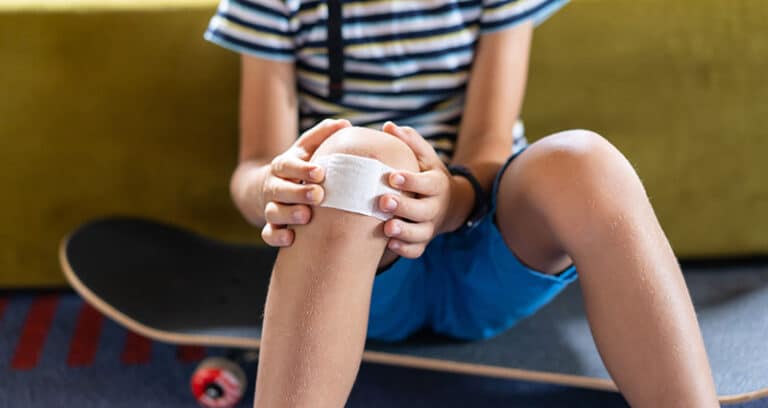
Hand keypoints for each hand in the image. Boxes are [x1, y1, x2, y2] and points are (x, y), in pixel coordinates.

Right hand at [261, 118, 350, 246]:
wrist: (270, 187)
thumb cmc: (298, 167)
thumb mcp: (307, 149)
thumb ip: (322, 136)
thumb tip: (345, 124)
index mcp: (283, 165)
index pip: (288, 165)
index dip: (302, 169)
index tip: (320, 172)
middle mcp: (273, 186)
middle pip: (279, 189)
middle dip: (298, 192)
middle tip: (318, 195)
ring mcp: (271, 207)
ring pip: (273, 212)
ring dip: (288, 215)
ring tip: (306, 217)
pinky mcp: (271, 226)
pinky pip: (268, 234)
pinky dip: (277, 237)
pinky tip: (291, 239)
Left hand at [378, 122, 453, 257]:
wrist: (448, 204)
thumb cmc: (427, 175)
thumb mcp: (424, 157)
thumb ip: (409, 142)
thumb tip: (388, 126)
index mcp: (436, 184)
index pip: (427, 183)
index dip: (411, 181)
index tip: (392, 177)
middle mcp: (435, 207)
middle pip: (423, 210)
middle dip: (404, 207)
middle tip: (383, 201)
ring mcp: (430, 226)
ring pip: (420, 233)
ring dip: (404, 232)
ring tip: (387, 228)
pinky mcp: (423, 241)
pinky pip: (416, 250)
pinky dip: (405, 249)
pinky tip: (390, 244)